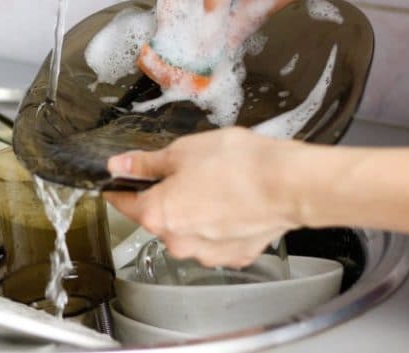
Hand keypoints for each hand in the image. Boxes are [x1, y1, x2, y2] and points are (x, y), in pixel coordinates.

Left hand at [104, 127, 304, 267]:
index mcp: (157, 214)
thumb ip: (147, 163)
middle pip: (158, 217)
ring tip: (216, 184)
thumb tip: (120, 166)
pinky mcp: (233, 256)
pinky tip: (232, 202)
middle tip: (186, 171)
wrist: (290, 184)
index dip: (119, 187)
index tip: (119, 181)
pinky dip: (218, 223)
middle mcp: (178, 241)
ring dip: (193, 211)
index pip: (123, 203)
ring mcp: (206, 253)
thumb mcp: (182, 152)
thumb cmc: (240, 165)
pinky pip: (214, 238)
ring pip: (187, 229)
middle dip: (166, 195)